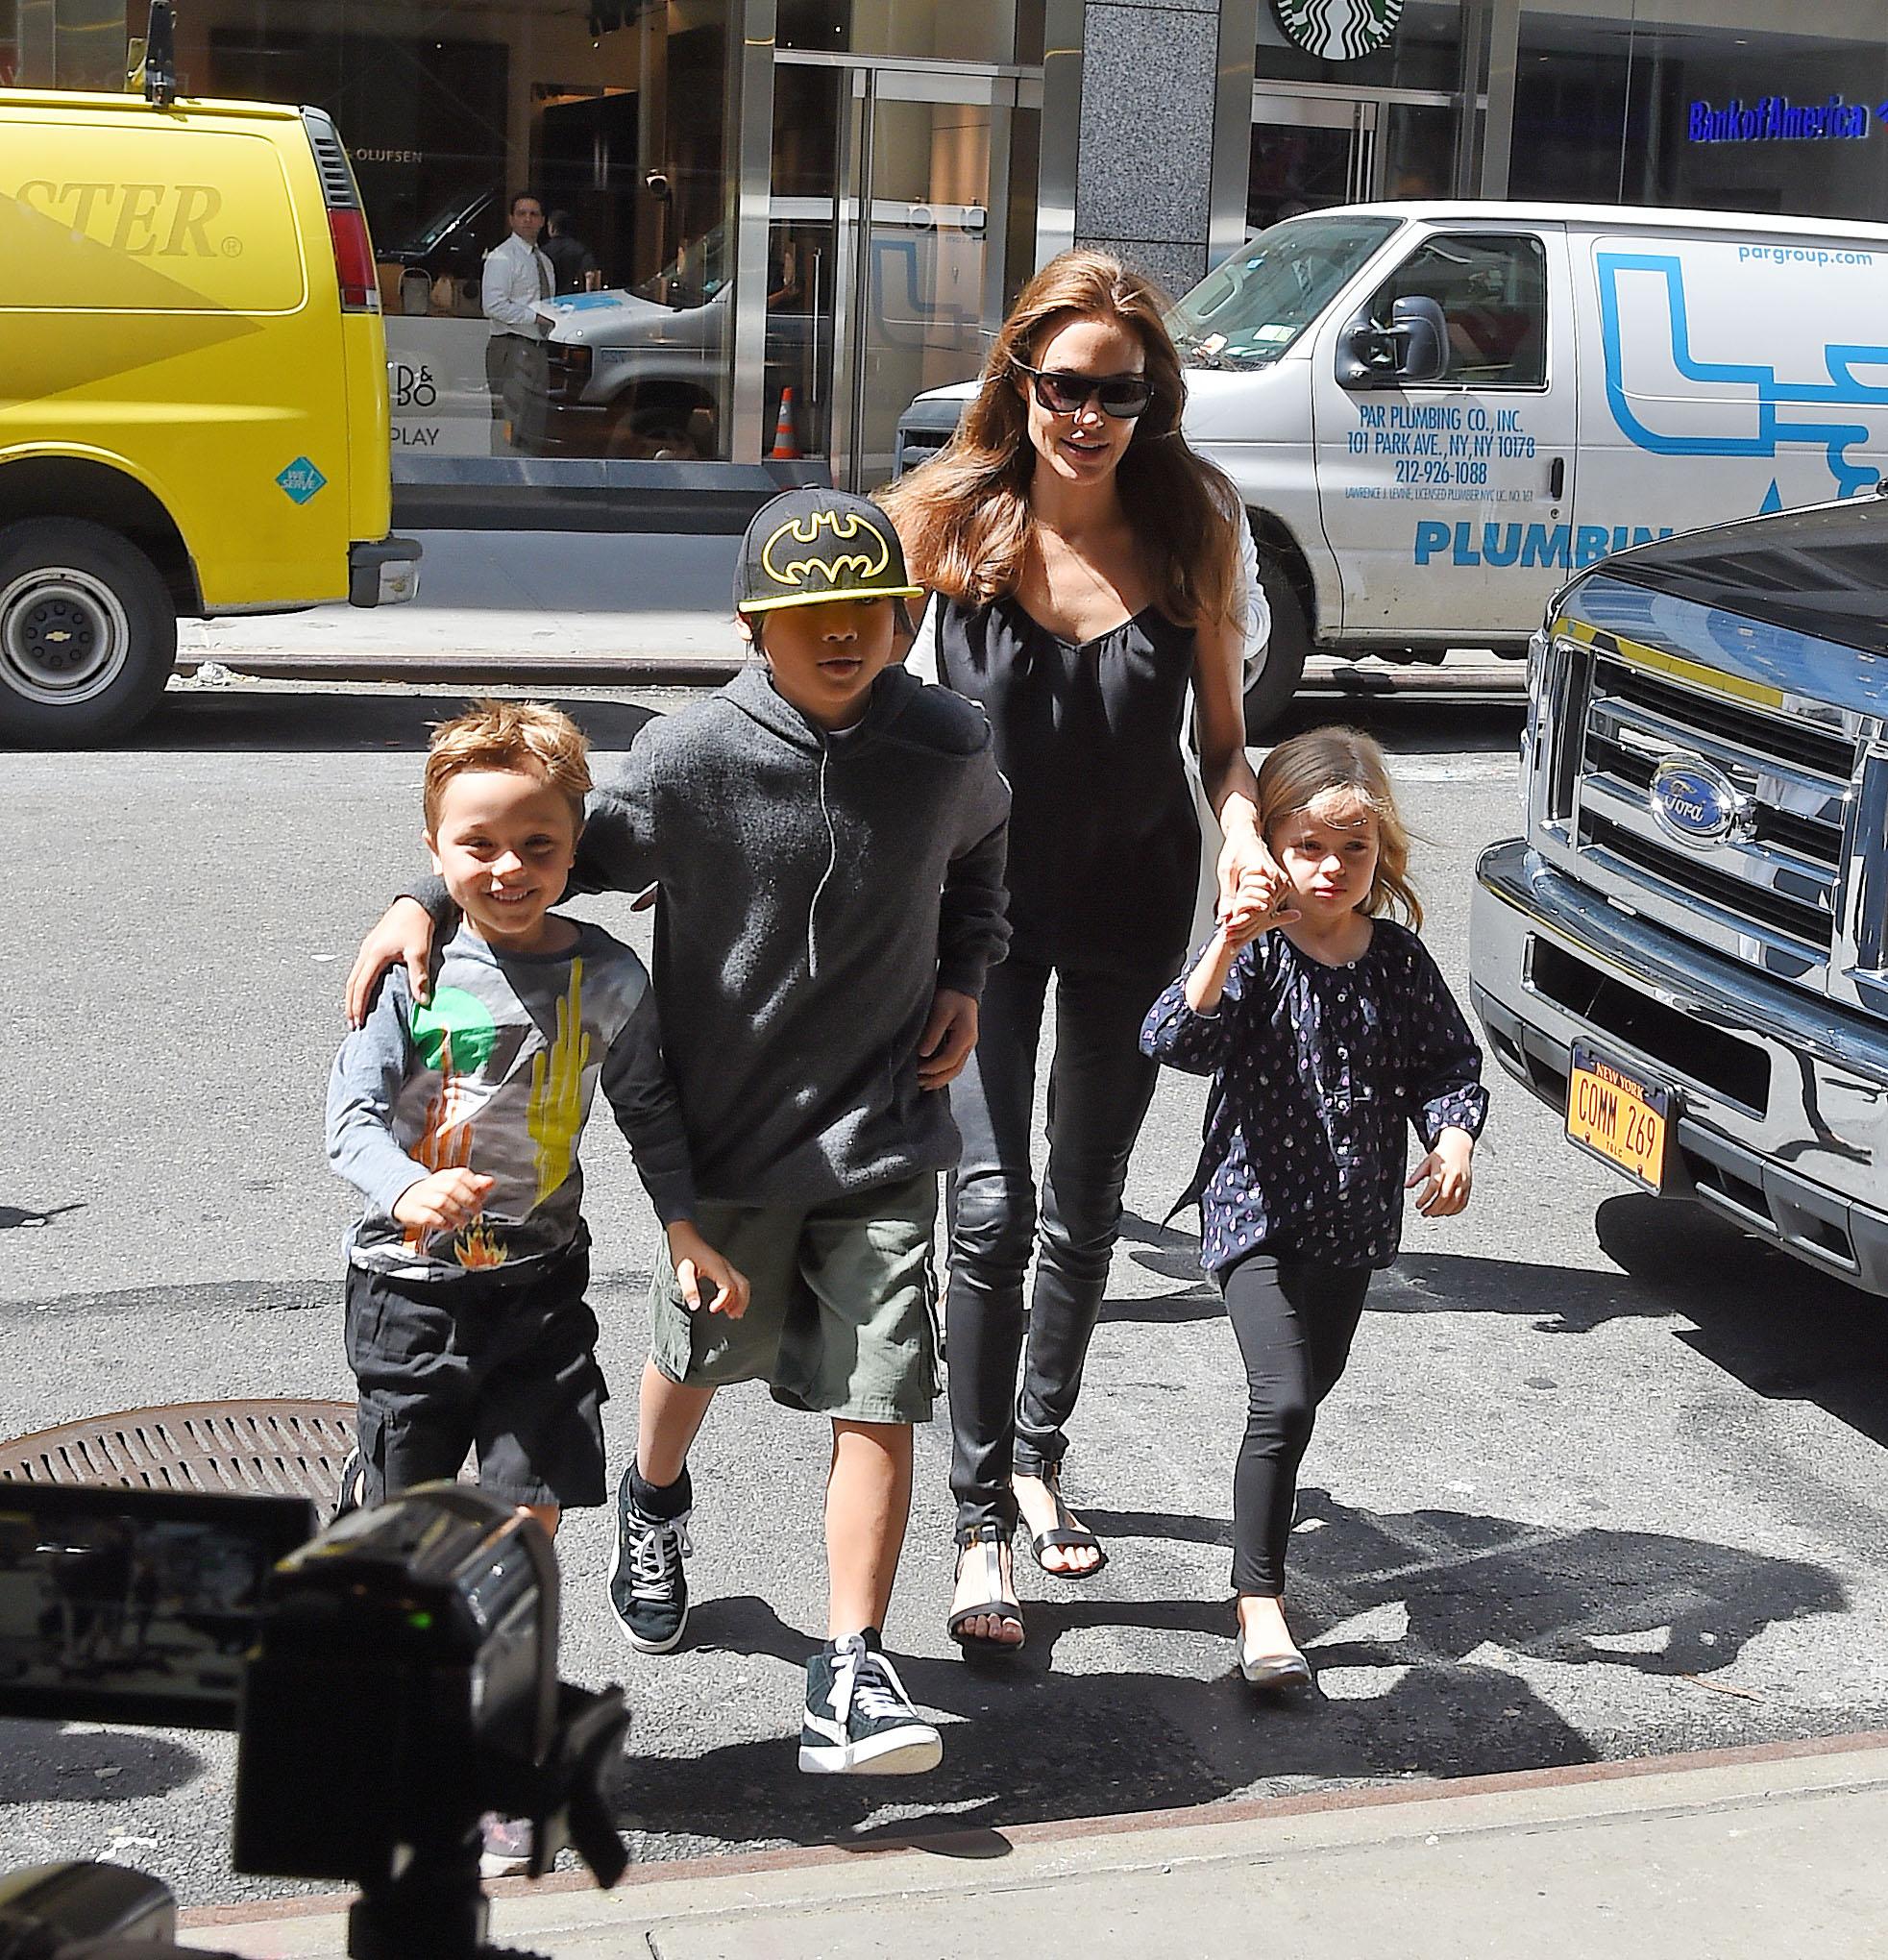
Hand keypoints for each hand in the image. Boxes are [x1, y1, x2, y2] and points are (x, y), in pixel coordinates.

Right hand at [347, 898, 437, 1028]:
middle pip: (352, 983)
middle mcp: (366, 951)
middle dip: (351, 1004)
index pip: (361, 986)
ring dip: (353, 995)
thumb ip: (419, 977)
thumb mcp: (419, 952)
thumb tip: (423, 1001)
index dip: (358, 1005)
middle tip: (353, 1023)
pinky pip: (360, 969)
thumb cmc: (417, 925)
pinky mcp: (372, 945)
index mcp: (374, 954)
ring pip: (354, 975)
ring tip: (355, 1012)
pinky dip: (358, 983)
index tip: (358, 1022)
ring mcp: (367, 947)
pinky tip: (363, 991)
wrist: (416, 902)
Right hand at [392, 1167, 494, 1232]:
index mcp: (444, 1175)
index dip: (474, 1187)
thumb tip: (491, 1182)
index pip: (461, 1175)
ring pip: (441, 1202)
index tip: (481, 1198)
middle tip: (475, 1212)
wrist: (404, 1199)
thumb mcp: (455, 1186)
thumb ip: (475, 1185)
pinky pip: (427, 1216)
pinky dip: (441, 1222)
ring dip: (456, 1214)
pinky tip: (448, 1226)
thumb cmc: (435, 1194)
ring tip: (463, 1221)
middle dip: (468, 1201)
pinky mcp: (412, 1212)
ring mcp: (421, 1197)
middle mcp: (432, 1184)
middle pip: (453, 1188)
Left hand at [667, 1223, 750, 1318]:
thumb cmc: (683, 1250)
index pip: (729, 1287)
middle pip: (742, 1286)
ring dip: (742, 1299)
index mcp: (717, 1267)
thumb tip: (694, 1306)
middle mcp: (725, 1266)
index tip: (712, 1309)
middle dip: (740, 1303)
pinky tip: (731, 1301)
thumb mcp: (682, 1271)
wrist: (684, 1235)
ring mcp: (726, 1266)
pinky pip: (738, 1281)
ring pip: (743, 1283)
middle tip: (732, 1315)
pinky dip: (739, 1293)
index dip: (723, 1301)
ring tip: (735, 1313)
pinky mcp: (723, 1267)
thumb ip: (689, 1289)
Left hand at [917, 987, 978, 1090]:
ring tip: (923, 1083)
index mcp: (965, 1036)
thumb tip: (923, 1053)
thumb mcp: (940, 1012)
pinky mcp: (961, 1044)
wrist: (962, 986)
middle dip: (936, 1079)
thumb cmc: (951, 996)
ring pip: (955, 1070)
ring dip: (939, 1079)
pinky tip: (931, 1074)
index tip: (916, 1070)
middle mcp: (969, 1044)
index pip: (948, 1060)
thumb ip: (933, 1033)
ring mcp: (967, 1045)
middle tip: (918, 1084)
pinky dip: (942, 1072)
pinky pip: (953, 1063)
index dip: (932, 1068)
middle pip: (954, 1070)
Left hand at [1217, 830, 1295, 933]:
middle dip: (1244, 919)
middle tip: (1227, 928)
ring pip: (1267, 911)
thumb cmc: (1236, 849)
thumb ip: (1227, 896)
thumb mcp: (1226, 872)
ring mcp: (1282, 884)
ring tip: (1234, 918)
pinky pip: (1270, 905)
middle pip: (1263, 912)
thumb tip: (1224, 916)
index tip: (1228, 926)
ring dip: (1251, 916)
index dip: (1242, 919)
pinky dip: (1256, 910)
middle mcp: (1278, 881)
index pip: (1258, 908)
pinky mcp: (1280, 887)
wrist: (1245, 836)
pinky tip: (1244, 910)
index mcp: (1267, 875)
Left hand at [1406, 1129, 1473, 1217]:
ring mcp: (1463, 1182)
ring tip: (1433, 1214)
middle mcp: (1454, 1176)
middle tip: (1424, 1213)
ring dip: (1443, 1211)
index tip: (1418, 1205)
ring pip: (1455, 1202)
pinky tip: (1446, 1212)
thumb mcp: (1426, 1163)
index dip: (1425, 1199)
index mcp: (1442, 1169)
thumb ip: (1416, 1175)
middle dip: (1433, 1208)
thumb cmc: (1442, 1155)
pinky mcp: (1468, 1186)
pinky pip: (1463, 1202)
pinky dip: (1455, 1210)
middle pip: (1444, 1197)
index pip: (1433, 1187)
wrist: (1459, 1147)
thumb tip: (1406, 1186)